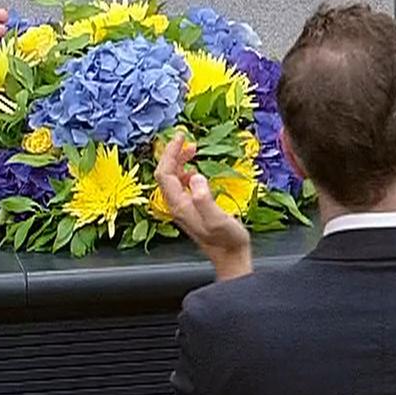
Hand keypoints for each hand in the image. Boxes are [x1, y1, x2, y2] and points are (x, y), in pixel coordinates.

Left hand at [156, 132, 252, 280]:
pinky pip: (180, 185)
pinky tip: (195, 170)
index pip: (165, 173)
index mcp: (180, 205)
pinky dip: (185, 171)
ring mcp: (182, 207)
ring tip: (193, 150)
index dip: (170, 153)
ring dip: (179, 161)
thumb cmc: (227, 240)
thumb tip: (196, 177)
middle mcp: (176, 205)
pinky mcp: (190, 208)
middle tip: (188, 140)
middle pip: (165, 174)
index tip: (183, 137)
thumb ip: (204, 198)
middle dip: (173, 154)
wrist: (230, 257)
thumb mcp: (218, 219)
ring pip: (172, 179)